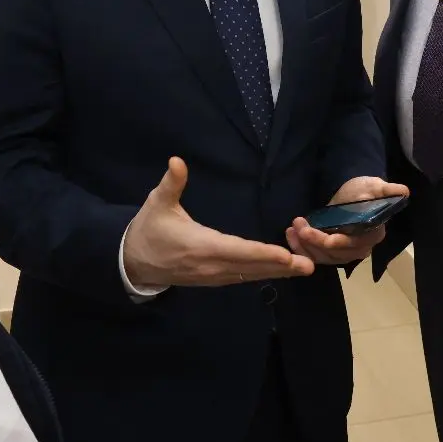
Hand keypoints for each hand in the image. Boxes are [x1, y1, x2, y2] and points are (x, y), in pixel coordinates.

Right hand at [122, 158, 313, 287]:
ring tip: (303, 267)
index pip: (237, 251)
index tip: (286, 256)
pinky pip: (243, 278)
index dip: (262, 254)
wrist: (133, 262)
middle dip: (281, 266)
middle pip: (251, 268)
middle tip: (309, 265)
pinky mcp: (213, 280)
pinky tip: (281, 270)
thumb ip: (171, 183)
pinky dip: (263, 273)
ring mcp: (213, 276)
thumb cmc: (149, 230)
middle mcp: (211, 266)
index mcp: (201, 246)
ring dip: (277, 272)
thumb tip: (177, 161)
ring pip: (250, 276)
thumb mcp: (157, 203)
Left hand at [284, 176, 406, 265]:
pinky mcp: (332, 252)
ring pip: (324, 258)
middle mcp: (360, 248)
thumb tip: (403, 191)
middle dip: (313, 242)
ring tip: (291, 229)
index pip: (352, 244)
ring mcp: (345, 252)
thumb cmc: (364, 189)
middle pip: (335, 254)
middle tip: (297, 225)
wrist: (352, 193)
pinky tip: (292, 236)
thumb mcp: (375, 186)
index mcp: (372, 234)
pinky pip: (317, 257)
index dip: (333, 241)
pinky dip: (303, 249)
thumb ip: (386, 190)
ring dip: (305, 246)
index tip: (312, 231)